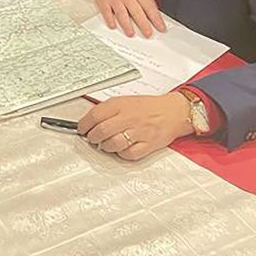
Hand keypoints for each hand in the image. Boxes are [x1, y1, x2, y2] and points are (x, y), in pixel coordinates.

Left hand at [77, 93, 192, 160]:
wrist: (173, 111)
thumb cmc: (148, 107)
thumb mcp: (125, 101)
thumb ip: (108, 110)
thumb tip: (89, 121)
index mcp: (121, 104)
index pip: (95, 115)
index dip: (84, 124)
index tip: (81, 129)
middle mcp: (129, 117)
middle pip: (102, 131)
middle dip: (93, 137)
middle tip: (92, 138)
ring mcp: (139, 132)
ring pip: (113, 144)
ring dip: (105, 147)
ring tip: (105, 144)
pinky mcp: (148, 145)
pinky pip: (129, 154)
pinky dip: (121, 154)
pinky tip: (121, 149)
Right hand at [91, 0, 165, 37]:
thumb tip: (156, 13)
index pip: (149, 7)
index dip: (156, 19)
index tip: (161, 28)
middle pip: (136, 12)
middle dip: (143, 24)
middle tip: (148, 34)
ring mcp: (115, 0)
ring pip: (122, 14)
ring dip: (126, 25)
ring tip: (131, 34)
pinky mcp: (104, 3)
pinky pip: (107, 13)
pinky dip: (110, 20)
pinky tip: (113, 26)